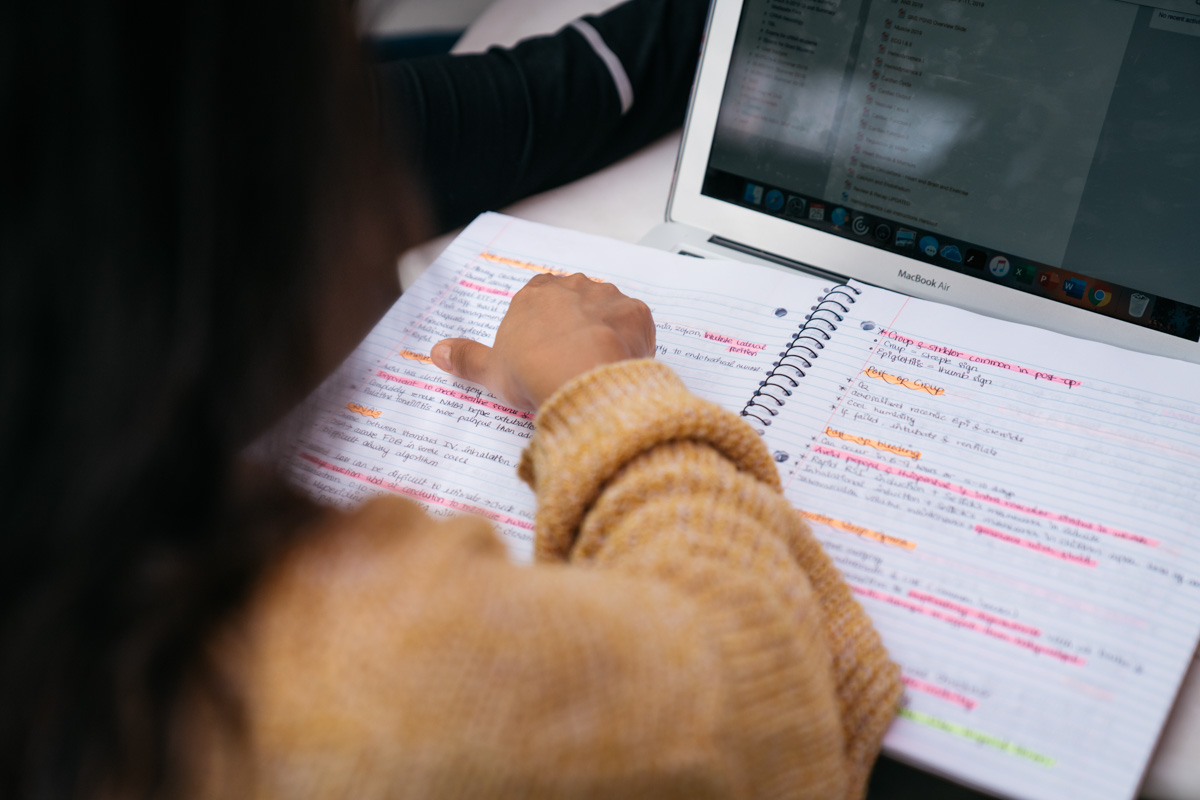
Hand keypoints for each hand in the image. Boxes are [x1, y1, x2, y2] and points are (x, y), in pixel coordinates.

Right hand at [430, 273, 654, 410]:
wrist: (581, 380)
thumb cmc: (532, 371)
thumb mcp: (490, 369)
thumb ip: (465, 358)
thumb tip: (436, 352)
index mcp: (535, 294)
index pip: (538, 298)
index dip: (542, 325)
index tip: (543, 349)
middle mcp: (573, 286)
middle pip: (575, 301)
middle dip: (576, 325)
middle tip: (571, 360)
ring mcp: (607, 297)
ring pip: (608, 310)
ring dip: (606, 331)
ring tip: (598, 365)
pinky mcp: (636, 314)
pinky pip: (636, 325)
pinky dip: (632, 342)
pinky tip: (622, 364)